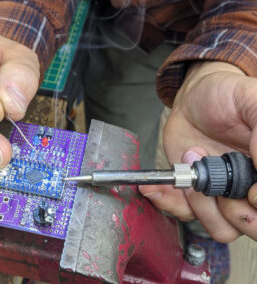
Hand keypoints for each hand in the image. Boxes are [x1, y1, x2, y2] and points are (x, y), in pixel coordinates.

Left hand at [140, 61, 256, 241]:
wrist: (193, 98)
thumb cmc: (226, 95)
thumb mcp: (251, 100)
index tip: (250, 190)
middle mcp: (248, 188)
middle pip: (252, 227)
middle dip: (235, 212)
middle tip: (218, 182)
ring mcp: (221, 194)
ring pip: (221, 229)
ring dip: (202, 203)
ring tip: (193, 162)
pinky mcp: (193, 194)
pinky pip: (185, 214)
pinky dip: (169, 202)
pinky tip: (160, 184)